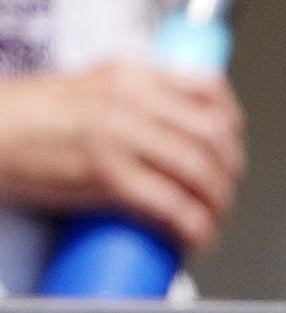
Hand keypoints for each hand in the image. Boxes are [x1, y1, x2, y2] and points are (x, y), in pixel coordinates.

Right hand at [0, 61, 244, 254]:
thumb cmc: (26, 118)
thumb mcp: (86, 89)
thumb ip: (129, 99)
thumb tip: (170, 126)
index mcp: (128, 75)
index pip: (207, 90)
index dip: (232, 125)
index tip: (231, 147)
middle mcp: (129, 100)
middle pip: (213, 136)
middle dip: (228, 171)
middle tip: (222, 193)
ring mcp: (119, 136)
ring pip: (200, 171)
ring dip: (216, 203)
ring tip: (210, 219)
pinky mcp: (107, 175)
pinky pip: (172, 205)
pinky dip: (193, 226)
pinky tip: (195, 236)